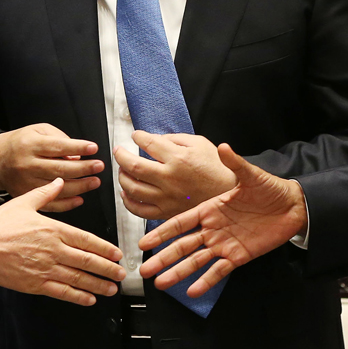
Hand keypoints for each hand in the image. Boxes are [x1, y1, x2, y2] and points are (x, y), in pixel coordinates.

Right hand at [0, 123, 102, 212]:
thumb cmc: (21, 143)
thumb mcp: (38, 131)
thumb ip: (59, 139)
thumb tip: (77, 156)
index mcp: (31, 145)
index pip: (58, 146)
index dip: (78, 147)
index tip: (93, 148)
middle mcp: (28, 164)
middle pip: (60, 169)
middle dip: (84, 168)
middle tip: (99, 166)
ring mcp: (26, 182)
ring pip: (57, 188)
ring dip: (80, 187)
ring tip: (94, 182)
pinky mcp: (26, 195)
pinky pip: (49, 204)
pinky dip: (67, 204)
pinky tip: (80, 198)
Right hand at [0, 178, 125, 305]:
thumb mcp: (23, 202)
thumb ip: (46, 193)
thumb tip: (59, 182)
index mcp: (53, 229)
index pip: (87, 240)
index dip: (105, 249)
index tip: (117, 254)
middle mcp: (53, 250)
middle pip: (87, 261)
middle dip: (108, 269)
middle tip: (121, 274)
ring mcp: (45, 268)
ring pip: (78, 278)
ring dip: (98, 284)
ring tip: (111, 288)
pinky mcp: (35, 284)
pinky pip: (62, 292)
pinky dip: (78, 296)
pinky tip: (89, 299)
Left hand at [114, 131, 235, 219]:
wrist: (228, 193)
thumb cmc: (216, 168)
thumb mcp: (199, 143)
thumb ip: (175, 139)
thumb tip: (154, 139)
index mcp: (178, 159)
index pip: (148, 143)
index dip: (138, 136)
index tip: (136, 136)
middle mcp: (170, 178)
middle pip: (133, 166)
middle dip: (121, 156)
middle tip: (119, 151)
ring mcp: (167, 197)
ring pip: (132, 188)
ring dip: (122, 178)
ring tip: (122, 171)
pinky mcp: (166, 212)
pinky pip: (139, 210)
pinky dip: (128, 201)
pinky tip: (127, 194)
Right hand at [138, 144, 305, 297]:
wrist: (293, 206)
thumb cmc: (270, 189)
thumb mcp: (251, 175)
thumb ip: (235, 163)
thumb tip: (223, 147)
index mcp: (211, 209)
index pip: (180, 222)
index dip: (162, 232)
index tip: (144, 242)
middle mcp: (213, 228)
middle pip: (182, 245)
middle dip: (163, 257)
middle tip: (145, 269)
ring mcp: (224, 244)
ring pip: (196, 261)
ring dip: (178, 272)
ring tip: (161, 283)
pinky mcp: (238, 256)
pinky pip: (219, 271)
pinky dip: (206, 281)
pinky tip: (192, 290)